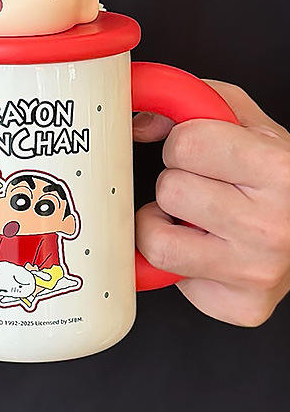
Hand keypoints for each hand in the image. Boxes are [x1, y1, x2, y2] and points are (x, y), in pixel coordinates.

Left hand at [133, 81, 289, 326]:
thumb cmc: (281, 179)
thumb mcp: (250, 126)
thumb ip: (191, 105)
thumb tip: (136, 121)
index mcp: (277, 171)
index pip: (185, 145)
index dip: (183, 144)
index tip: (199, 153)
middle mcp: (271, 226)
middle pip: (169, 190)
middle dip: (176, 184)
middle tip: (204, 189)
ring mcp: (255, 272)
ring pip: (156, 242)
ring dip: (164, 225)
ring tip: (195, 220)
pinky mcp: (239, 306)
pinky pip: (168, 277)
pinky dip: (177, 261)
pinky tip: (204, 250)